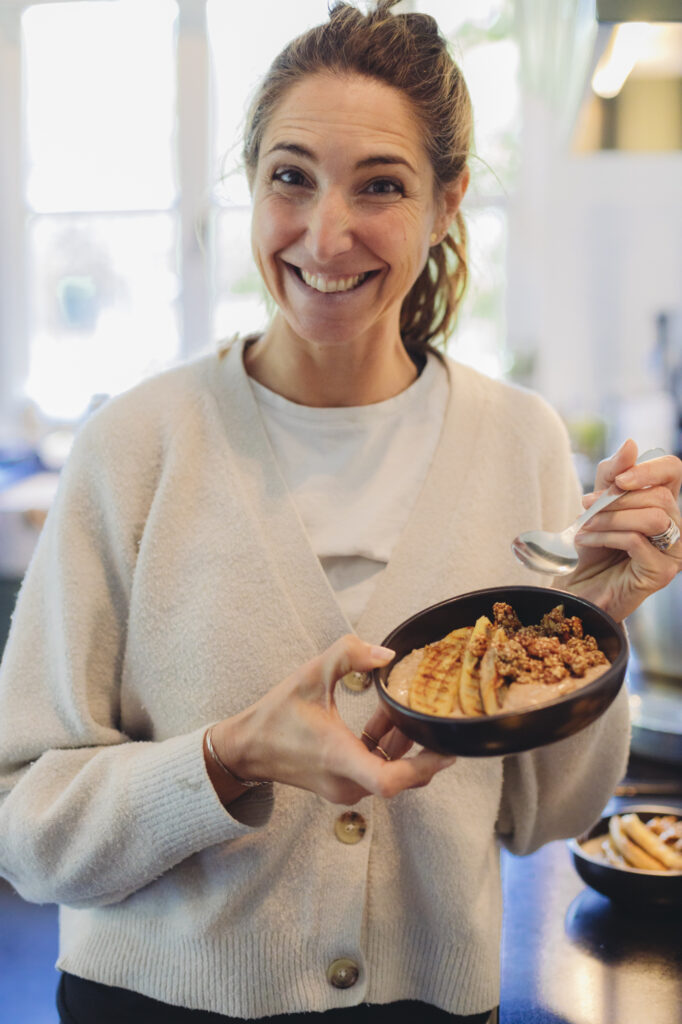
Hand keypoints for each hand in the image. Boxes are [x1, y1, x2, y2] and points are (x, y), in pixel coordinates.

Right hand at [209, 634, 455, 804]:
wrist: (247, 748)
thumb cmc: (276, 715)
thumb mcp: (310, 674)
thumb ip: (348, 654)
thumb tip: (386, 654)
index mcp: (339, 759)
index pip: (390, 780)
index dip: (424, 766)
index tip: (446, 748)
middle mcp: (346, 782)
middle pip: (403, 776)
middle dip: (423, 746)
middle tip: (437, 716)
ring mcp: (345, 788)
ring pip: (393, 772)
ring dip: (404, 743)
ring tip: (406, 708)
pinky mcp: (344, 785)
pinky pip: (378, 770)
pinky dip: (387, 747)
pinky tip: (385, 718)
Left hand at [565, 439, 681, 620]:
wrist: (578, 588)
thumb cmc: (592, 547)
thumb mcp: (597, 504)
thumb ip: (612, 475)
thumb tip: (631, 444)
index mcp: (663, 504)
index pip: (673, 470)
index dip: (648, 469)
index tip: (617, 480)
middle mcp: (675, 527)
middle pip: (659, 496)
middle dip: (616, 500)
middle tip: (586, 508)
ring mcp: (673, 552)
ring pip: (652, 518)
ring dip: (611, 518)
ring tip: (585, 526)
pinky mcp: (661, 573)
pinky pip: (636, 541)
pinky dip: (606, 537)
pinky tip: (586, 542)